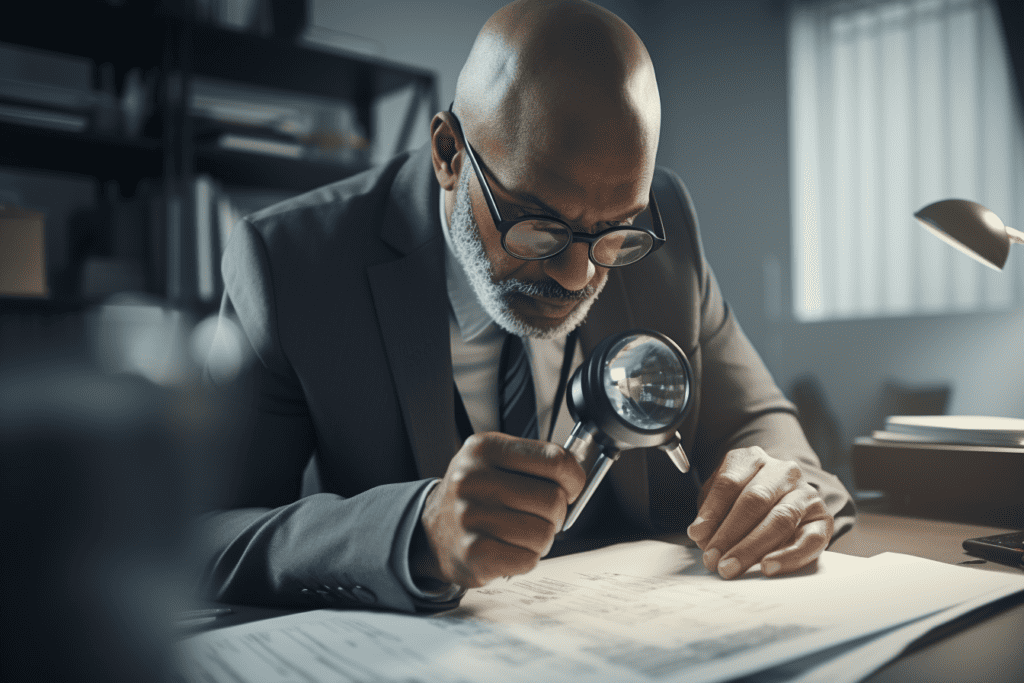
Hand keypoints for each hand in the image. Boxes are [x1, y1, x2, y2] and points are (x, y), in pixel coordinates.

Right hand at [412, 432, 585, 587]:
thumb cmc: (475, 496)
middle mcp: (473, 478)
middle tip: (539, 515)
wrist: (432, 532)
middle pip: (552, 500)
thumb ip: (535, 462)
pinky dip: (526, 558)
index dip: (574, 478)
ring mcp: (470, 516)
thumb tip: (578, 476)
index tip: (571, 488)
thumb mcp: (495, 462)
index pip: (555, 460)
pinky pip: (528, 559)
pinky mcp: (472, 552)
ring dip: (541, 538)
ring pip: (544, 533)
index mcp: (485, 448)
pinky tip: (508, 549)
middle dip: (556, 513)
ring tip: (520, 533)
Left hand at [686, 446, 832, 579]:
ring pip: (780, 519)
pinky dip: (787, 556)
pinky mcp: (822, 519)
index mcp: (752, 459)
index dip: (712, 510)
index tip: (697, 535)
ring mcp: (805, 494)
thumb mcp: (722, 497)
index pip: (729, 482)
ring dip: (752, 547)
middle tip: (713, 559)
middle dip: (730, 533)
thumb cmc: (744, 499)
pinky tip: (767, 567)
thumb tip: (702, 536)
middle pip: (755, 500)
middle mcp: (783, 472)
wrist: (784, 499)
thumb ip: (711, 512)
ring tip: (732, 567)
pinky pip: (809, 540)